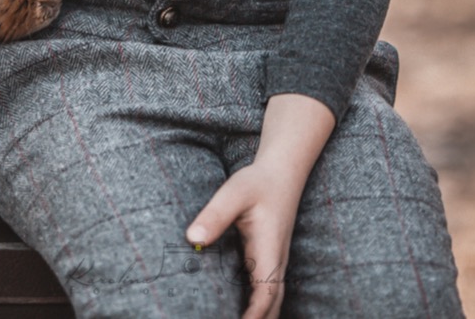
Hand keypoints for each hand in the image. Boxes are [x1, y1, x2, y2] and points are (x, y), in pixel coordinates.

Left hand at [185, 92, 335, 318]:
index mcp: (270, 251)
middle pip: (273, 306)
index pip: (266, 295)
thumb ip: (215, 214)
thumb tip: (193, 238)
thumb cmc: (258, 182)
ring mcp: (275, 263)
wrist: (282, 172)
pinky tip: (238, 311)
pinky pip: (267, 292)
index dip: (253, 316)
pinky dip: (258, 308)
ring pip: (273, 302)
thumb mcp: (235, 192)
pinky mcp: (269, 260)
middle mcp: (276, 262)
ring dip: (260, 316)